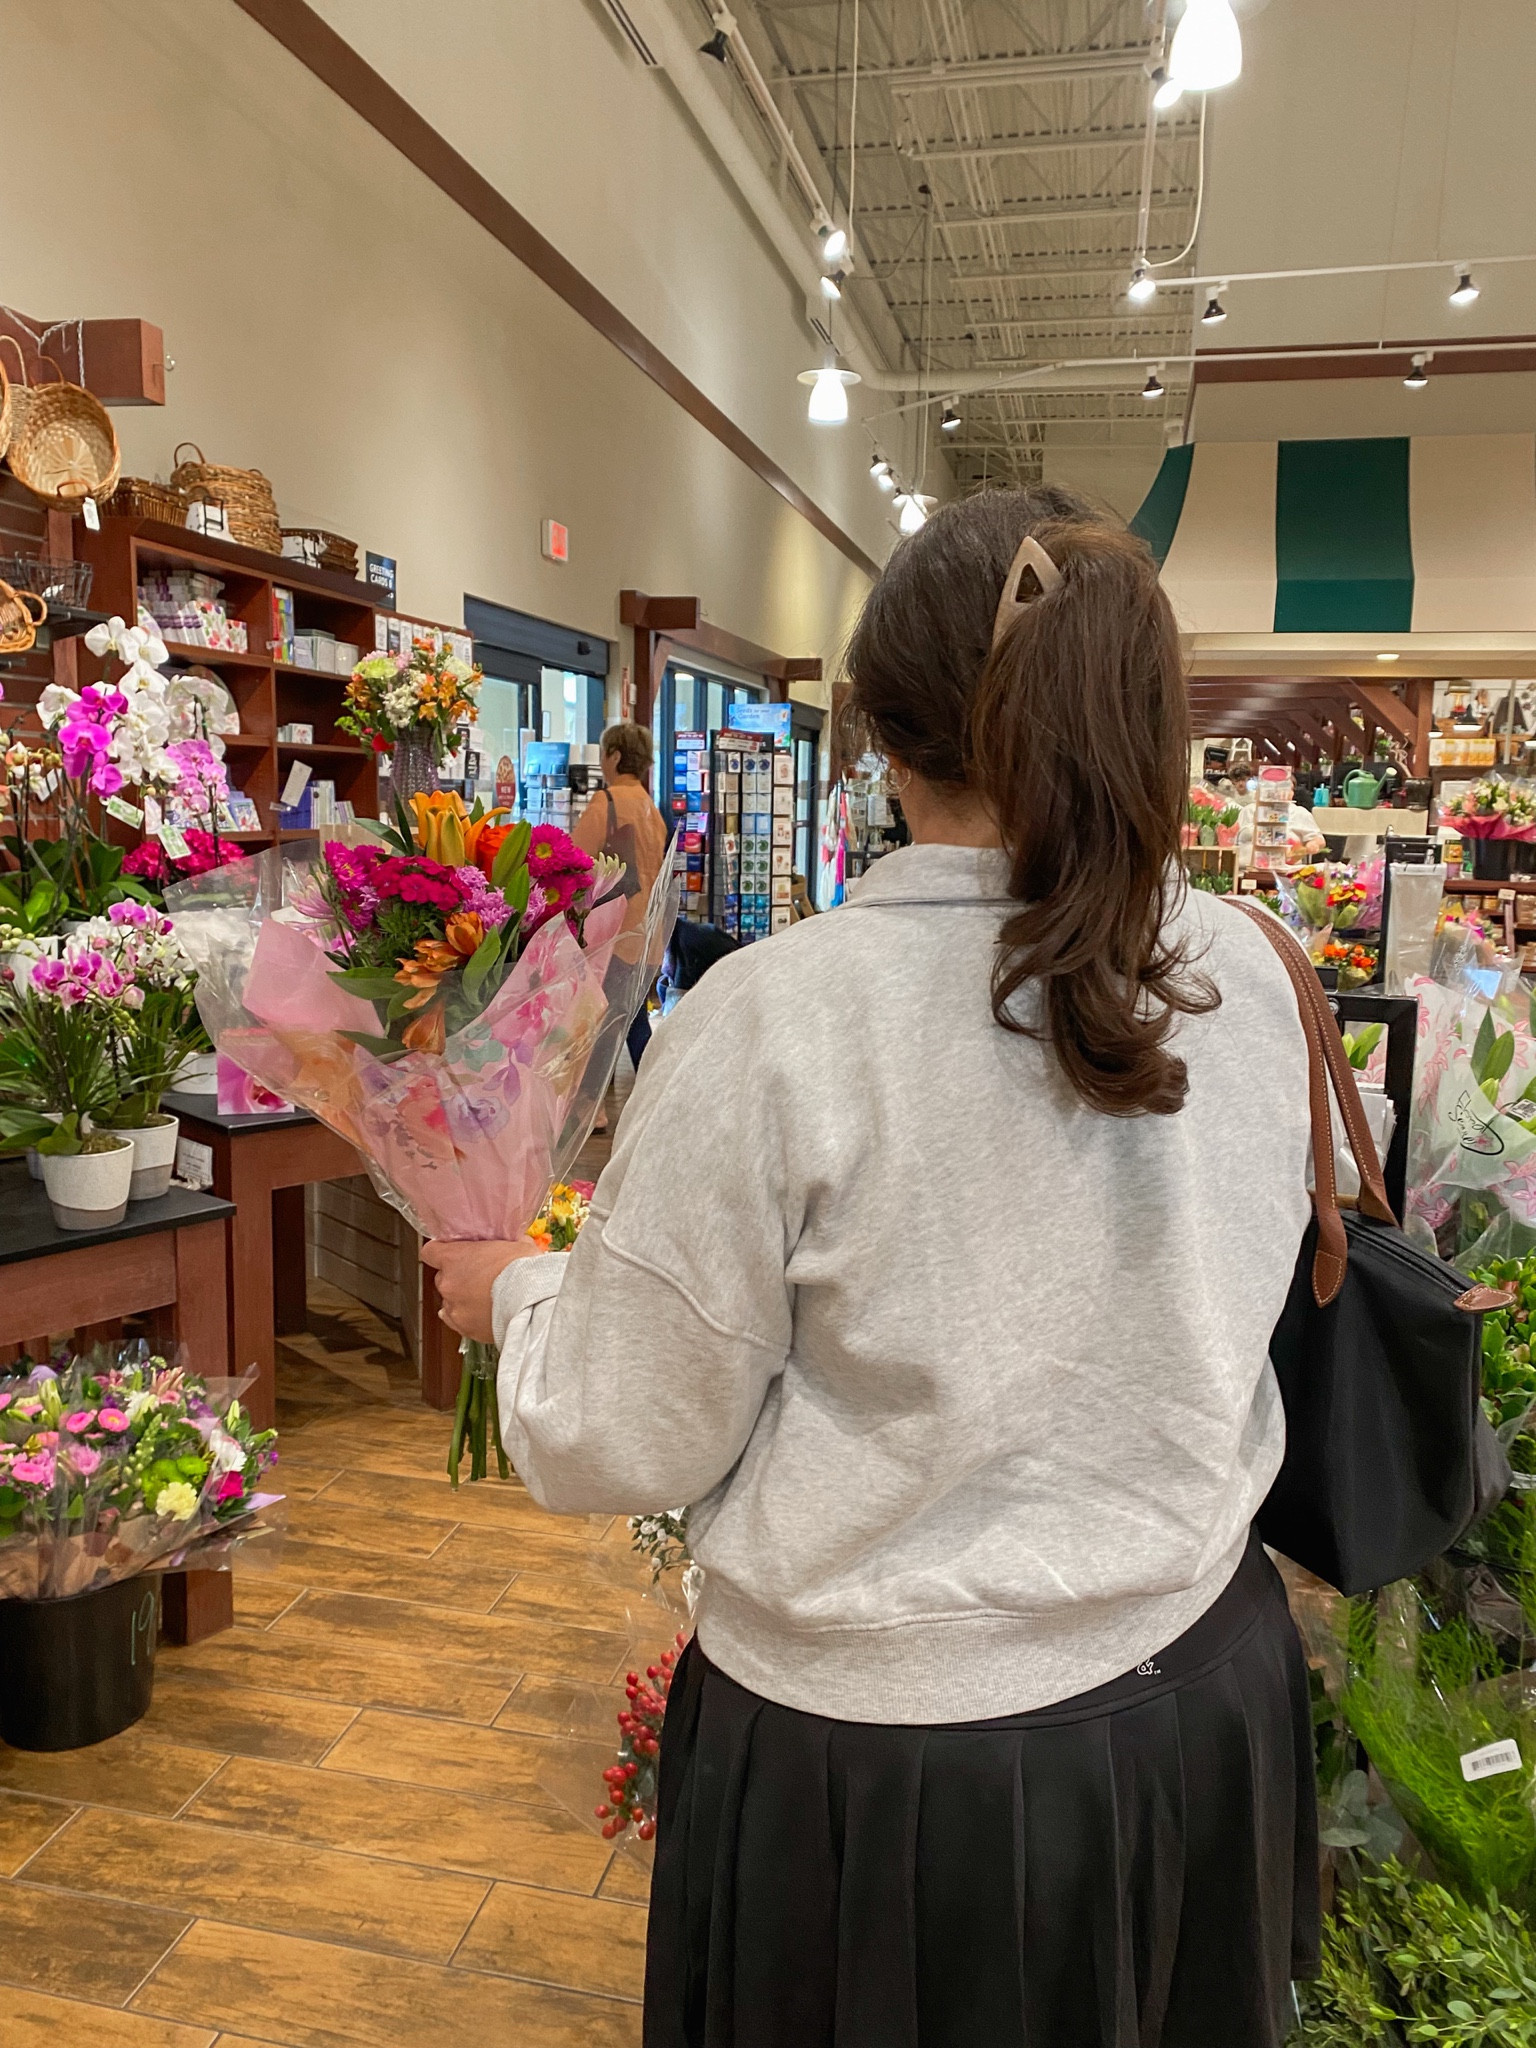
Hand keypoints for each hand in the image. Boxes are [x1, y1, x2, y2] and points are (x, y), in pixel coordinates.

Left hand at [420, 1238, 542, 1343]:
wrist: (534, 1303)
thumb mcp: (516, 1244)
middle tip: (479, 1277)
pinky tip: (481, 1313)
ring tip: (485, 1299)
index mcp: (454, 1258)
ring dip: (462, 1299)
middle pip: (442, 1278)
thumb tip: (510, 1242)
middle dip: (458, 1277)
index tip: (451, 1252)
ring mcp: (454, 1308)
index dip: (440, 1251)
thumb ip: (503, 1242)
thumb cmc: (525, 1270)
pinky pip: (457, 1321)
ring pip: (449, 1301)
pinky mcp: (465, 1328)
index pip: (430, 1252)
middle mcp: (448, 1283)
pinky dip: (466, 1318)